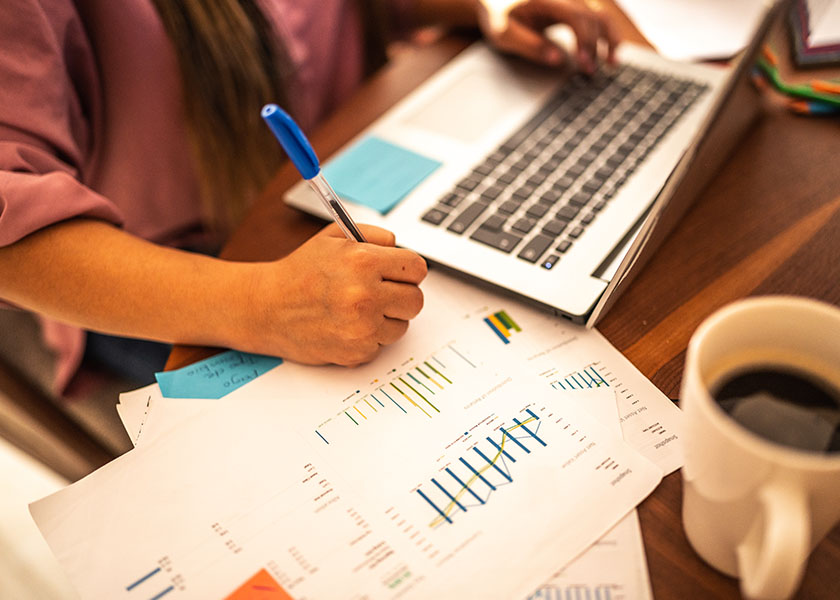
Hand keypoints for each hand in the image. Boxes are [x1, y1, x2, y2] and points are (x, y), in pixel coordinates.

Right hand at [249, 223, 426, 366]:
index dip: (408, 270)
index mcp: (363, 261)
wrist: (266, 308)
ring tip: (358, 309)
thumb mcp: (333, 237)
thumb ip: (373, 236)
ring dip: (386, 319)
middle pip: (415, 301)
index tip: (399, 273)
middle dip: (402, 295)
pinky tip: (347, 325)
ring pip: (401, 326)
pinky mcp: (356, 352)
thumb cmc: (299, 272)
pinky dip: (369, 337)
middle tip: (382, 293)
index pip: (417, 268)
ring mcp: (361, 327)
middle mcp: (365, 296)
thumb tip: (399, 248)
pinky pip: (381, 345)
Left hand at [477, 0, 619, 72]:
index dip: (585, 40)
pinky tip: (609, 51)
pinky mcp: (573, 5)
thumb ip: (530, 45)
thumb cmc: (497, 15)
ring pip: (600, 13)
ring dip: (610, 37)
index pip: (576, 15)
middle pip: (593, 14)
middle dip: (598, 45)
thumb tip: (557, 60)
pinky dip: (605, 34)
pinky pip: (596, 16)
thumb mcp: (504, 34)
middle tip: (592, 72)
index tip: (585, 63)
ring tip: (613, 62)